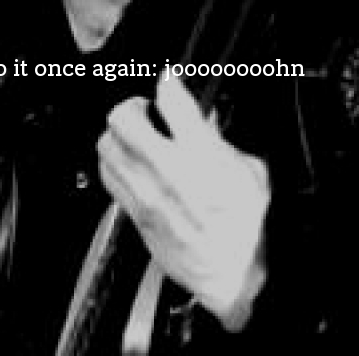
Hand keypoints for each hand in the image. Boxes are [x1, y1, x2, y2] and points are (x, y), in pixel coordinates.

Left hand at [97, 76, 268, 328]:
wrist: (235, 276)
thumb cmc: (249, 227)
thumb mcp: (252, 172)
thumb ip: (220, 141)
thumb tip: (201, 120)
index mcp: (203, 155)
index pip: (171, 101)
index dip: (168, 83)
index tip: (168, 82)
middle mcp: (168, 170)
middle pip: (123, 118)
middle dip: (132, 107)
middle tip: (145, 112)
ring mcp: (145, 192)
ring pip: (106, 145)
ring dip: (118, 135)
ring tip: (134, 139)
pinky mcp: (133, 212)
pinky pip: (106, 175)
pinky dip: (113, 162)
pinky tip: (128, 164)